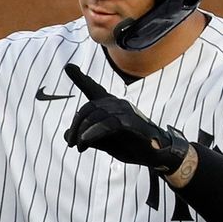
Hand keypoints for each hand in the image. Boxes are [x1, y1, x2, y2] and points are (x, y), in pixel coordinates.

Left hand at [63, 63, 188, 173]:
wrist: (156, 154)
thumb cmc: (131, 145)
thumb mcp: (104, 142)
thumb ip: (86, 137)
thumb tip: (66, 135)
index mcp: (110, 105)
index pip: (93, 89)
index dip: (80, 78)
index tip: (69, 67)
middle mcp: (117, 104)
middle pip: (88, 108)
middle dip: (76, 125)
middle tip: (71, 143)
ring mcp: (125, 111)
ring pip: (96, 115)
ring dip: (83, 132)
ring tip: (79, 146)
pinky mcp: (132, 122)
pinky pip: (108, 124)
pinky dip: (94, 132)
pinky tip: (86, 140)